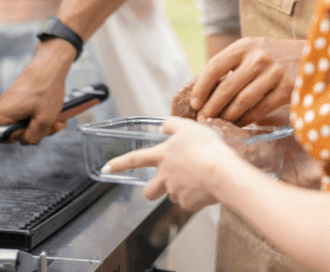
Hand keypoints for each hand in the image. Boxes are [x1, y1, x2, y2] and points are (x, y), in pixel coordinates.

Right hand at [0, 39, 73, 143]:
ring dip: (41, 123)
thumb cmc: (46, 88)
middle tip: (48, 126)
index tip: (22, 135)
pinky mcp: (21, 96)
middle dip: (32, 131)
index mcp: (3, 113)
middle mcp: (4, 106)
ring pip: (24, 121)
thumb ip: (32, 137)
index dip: (5, 138)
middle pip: (13, 129)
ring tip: (56, 118)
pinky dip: (42, 114)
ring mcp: (12, 100)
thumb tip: (26, 141)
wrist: (51, 65)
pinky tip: (55, 112)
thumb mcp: (44, 120)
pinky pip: (29, 111)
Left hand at [104, 117, 230, 209]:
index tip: (106, 168)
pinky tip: (206, 186)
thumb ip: (172, 124)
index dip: (118, 163)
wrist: (223, 172)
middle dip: (152, 190)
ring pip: (172, 195)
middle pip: (149, 192)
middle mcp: (165, 177)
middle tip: (164, 184)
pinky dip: (195, 196)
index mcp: (162, 156)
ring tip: (198, 179)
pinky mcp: (189, 204)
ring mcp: (175, 192)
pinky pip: (189, 202)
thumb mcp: (188, 126)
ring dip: (180, 190)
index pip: (134, 159)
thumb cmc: (206, 147)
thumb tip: (163, 126)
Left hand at [191, 37, 305, 124]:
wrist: (311, 56)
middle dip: (212, 107)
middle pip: (227, 87)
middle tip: (204, 118)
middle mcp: (259, 57)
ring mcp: (274, 73)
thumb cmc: (273, 56)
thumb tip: (204, 92)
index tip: (195, 102)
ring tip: (220, 122)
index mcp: (245, 46)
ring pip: (242, 101)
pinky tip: (240, 122)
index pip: (214, 66)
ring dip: (228, 116)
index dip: (201, 87)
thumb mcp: (252, 51)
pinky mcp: (287, 89)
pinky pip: (260, 109)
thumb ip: (232, 65)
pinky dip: (247, 119)